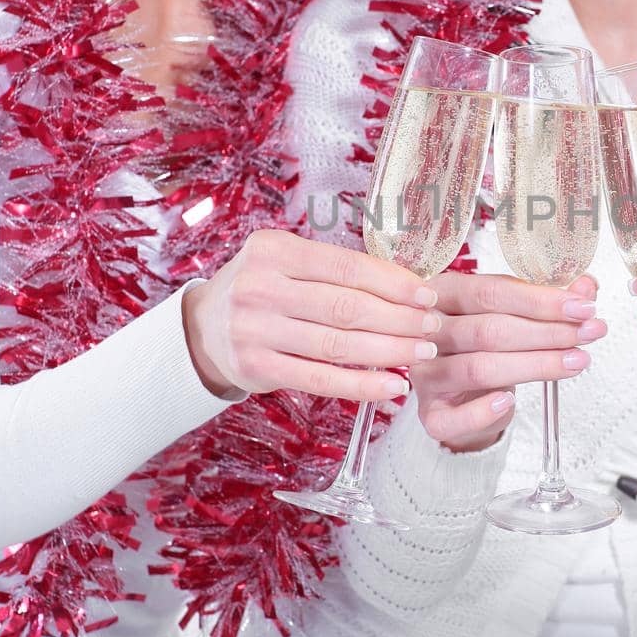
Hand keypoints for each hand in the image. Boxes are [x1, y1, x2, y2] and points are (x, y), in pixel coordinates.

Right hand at [181, 230, 439, 401]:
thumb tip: (409, 284)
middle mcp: (260, 286)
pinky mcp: (256, 368)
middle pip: (346, 307)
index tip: (427, 294)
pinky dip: (363, 386)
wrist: (203, 328)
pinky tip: (394, 386)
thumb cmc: (263, 289)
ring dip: (389, 351)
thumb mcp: (286, 262)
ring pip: (338, 345)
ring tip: (423, 353)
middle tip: (433, 327)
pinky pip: (321, 380)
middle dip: (399, 318)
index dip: (393, 282)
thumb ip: (334, 269)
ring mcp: (255, 330)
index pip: (346, 267)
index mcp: (273, 249)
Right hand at [410, 273, 605, 452]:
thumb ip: (546, 300)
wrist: (459, 396)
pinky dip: (485, 410)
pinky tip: (513, 400)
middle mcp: (427, 332)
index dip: (540, 300)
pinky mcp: (431, 414)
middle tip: (589, 333)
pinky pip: (455, 416)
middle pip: (488, 330)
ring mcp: (425, 375)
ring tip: (577, 361)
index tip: (583, 307)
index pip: (490, 291)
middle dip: (546, 332)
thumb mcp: (511, 314)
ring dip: (535, 366)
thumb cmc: (484, 345)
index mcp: (443, 294)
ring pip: (479, 369)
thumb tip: (587, 285)